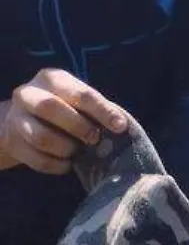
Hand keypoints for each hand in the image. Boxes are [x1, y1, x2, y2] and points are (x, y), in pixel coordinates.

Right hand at [0, 68, 129, 173]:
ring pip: (41, 137)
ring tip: (78, 151)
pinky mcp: (12, 142)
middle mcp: (28, 94)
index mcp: (51, 79)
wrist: (22, 121)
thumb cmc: (64, 108)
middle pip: (50, 108)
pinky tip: (67, 164)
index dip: (102, 111)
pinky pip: (37, 159)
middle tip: (94, 139)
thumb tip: (121, 127)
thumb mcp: (78, 102)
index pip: (79, 93)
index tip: (120, 126)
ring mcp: (15, 118)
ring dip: (66, 148)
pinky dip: (57, 165)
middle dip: (79, 127)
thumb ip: (96, 110)